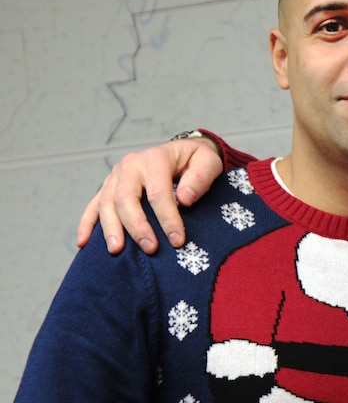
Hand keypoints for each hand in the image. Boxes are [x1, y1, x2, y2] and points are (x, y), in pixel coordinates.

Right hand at [76, 138, 223, 253]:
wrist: (182, 152)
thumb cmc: (196, 161)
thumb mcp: (209, 162)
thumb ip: (201, 178)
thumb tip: (183, 199)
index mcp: (156, 159)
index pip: (158, 193)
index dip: (167, 218)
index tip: (177, 240)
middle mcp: (131, 165)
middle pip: (126, 198)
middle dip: (137, 226)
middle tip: (150, 248)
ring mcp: (116, 176)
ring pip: (106, 203)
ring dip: (110, 228)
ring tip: (117, 250)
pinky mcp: (109, 186)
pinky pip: (93, 205)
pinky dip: (87, 224)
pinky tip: (83, 243)